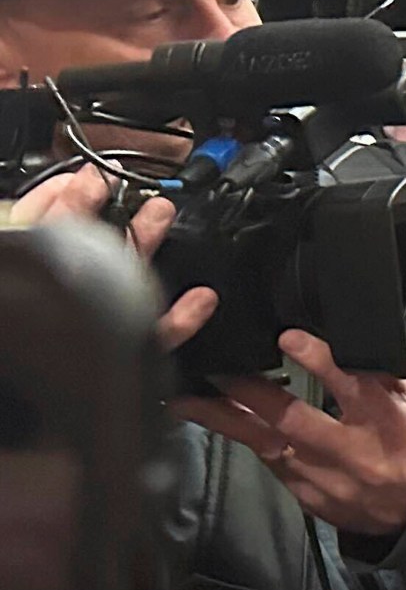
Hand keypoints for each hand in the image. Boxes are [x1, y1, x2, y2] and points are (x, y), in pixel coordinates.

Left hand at [9, 166, 218, 349]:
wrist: (23, 413)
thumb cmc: (20, 327)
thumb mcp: (29, 253)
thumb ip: (48, 223)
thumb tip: (78, 189)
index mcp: (29, 272)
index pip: (41, 224)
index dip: (65, 197)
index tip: (92, 176)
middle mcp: (57, 299)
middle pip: (88, 248)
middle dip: (114, 215)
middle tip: (136, 192)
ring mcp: (89, 329)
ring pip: (124, 283)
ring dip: (147, 248)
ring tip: (163, 216)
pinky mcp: (119, 358)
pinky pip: (155, 338)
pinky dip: (182, 319)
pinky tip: (200, 300)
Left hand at [168, 330, 405, 535]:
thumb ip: (378, 373)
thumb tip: (341, 337)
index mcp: (385, 420)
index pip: (352, 385)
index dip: (318, 360)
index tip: (288, 339)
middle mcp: (352, 451)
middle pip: (293, 419)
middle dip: (250, 392)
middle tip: (217, 369)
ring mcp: (325, 478)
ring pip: (265, 445)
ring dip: (225, 419)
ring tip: (189, 399)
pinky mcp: (306, 496)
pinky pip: (267, 463)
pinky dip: (242, 439)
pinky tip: (218, 422)